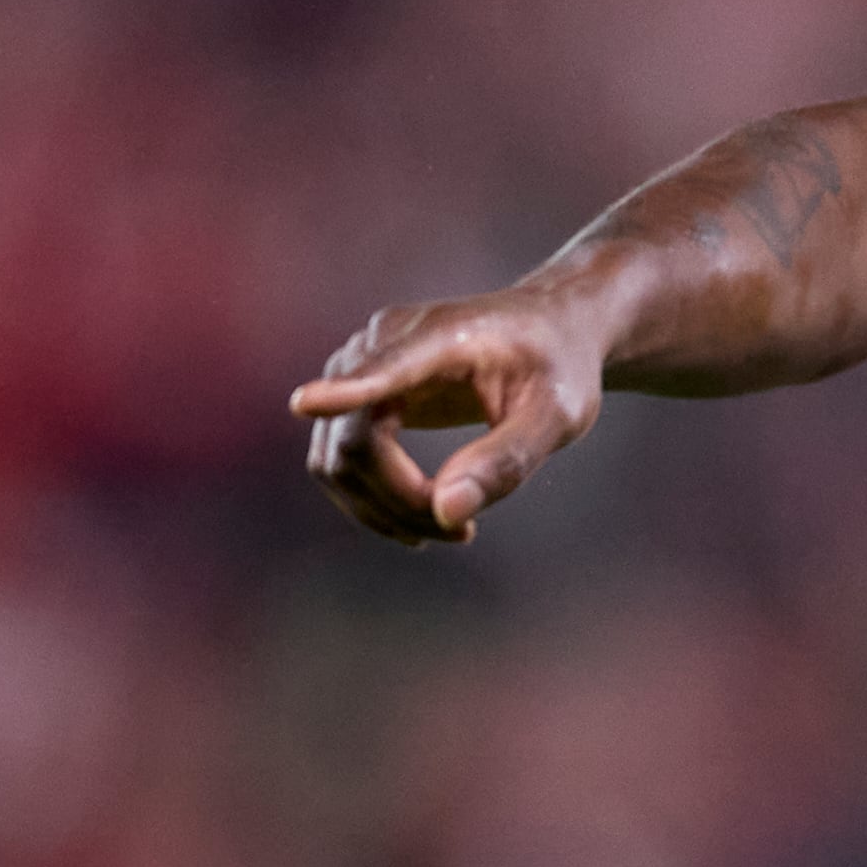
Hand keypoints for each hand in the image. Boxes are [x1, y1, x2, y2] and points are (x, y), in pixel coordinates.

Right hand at [291, 286, 609, 544]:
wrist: (551, 331)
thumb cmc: (559, 368)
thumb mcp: (558, 415)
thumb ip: (508, 459)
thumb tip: (447, 513)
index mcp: (441, 336)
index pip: (384, 367)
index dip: (345, 391)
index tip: (306, 404)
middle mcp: (385, 341)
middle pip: (354, 440)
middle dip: (399, 502)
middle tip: (464, 534)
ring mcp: (361, 365)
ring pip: (337, 458)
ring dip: (382, 509)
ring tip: (454, 531)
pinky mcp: (359, 392)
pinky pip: (340, 459)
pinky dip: (373, 498)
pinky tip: (425, 516)